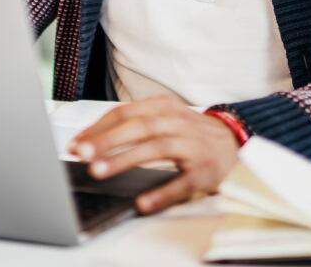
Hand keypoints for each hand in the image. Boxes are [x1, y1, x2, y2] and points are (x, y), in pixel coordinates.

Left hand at [68, 95, 241, 214]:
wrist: (234, 145)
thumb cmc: (189, 133)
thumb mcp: (163, 119)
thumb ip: (132, 126)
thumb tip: (90, 140)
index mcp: (164, 107)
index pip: (125, 113)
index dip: (98, 128)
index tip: (76, 143)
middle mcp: (178, 122)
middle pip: (139, 127)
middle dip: (107, 140)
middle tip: (82, 153)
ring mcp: (193, 146)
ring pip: (156, 148)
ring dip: (125, 159)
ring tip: (100, 171)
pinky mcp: (205, 171)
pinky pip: (181, 183)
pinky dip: (161, 192)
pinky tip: (142, 201)